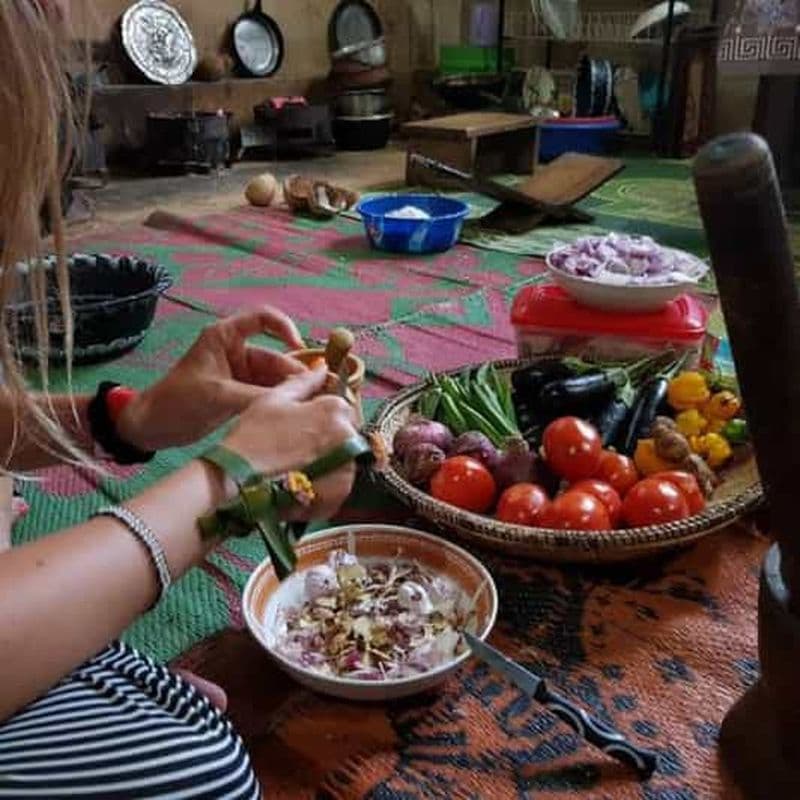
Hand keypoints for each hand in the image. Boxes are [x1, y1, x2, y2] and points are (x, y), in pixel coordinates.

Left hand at [117, 307, 305, 450]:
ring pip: (274, 378)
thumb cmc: (177, 401)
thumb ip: (258, 397)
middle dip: (294, 372)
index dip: (285, 328)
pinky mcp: (240, 394)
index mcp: (225, 337)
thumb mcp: (219, 397)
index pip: (263, 319)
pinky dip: (280, 401)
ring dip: (290, 390)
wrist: (151, 427)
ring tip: (311, 404)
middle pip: (275, 356)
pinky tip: (295, 412)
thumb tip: (295, 401)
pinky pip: (267, 393)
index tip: (300, 348)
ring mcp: (240, 374)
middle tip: (316, 391)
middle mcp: (236, 351)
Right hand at [223, 367, 358, 519]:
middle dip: (326, 433)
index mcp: (335, 408)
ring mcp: (346, 464)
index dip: (320, 410)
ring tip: (296, 461)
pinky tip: (302, 477)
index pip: (340, 404)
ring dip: (328, 456)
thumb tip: (323, 368)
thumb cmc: (254, 434)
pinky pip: (339, 479)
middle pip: (345, 430)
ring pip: (343, 455)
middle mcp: (347, 435)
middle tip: (295, 442)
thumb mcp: (276, 398)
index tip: (301, 420)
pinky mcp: (340, 490)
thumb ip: (305, 381)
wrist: (240, 476)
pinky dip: (326, 479)